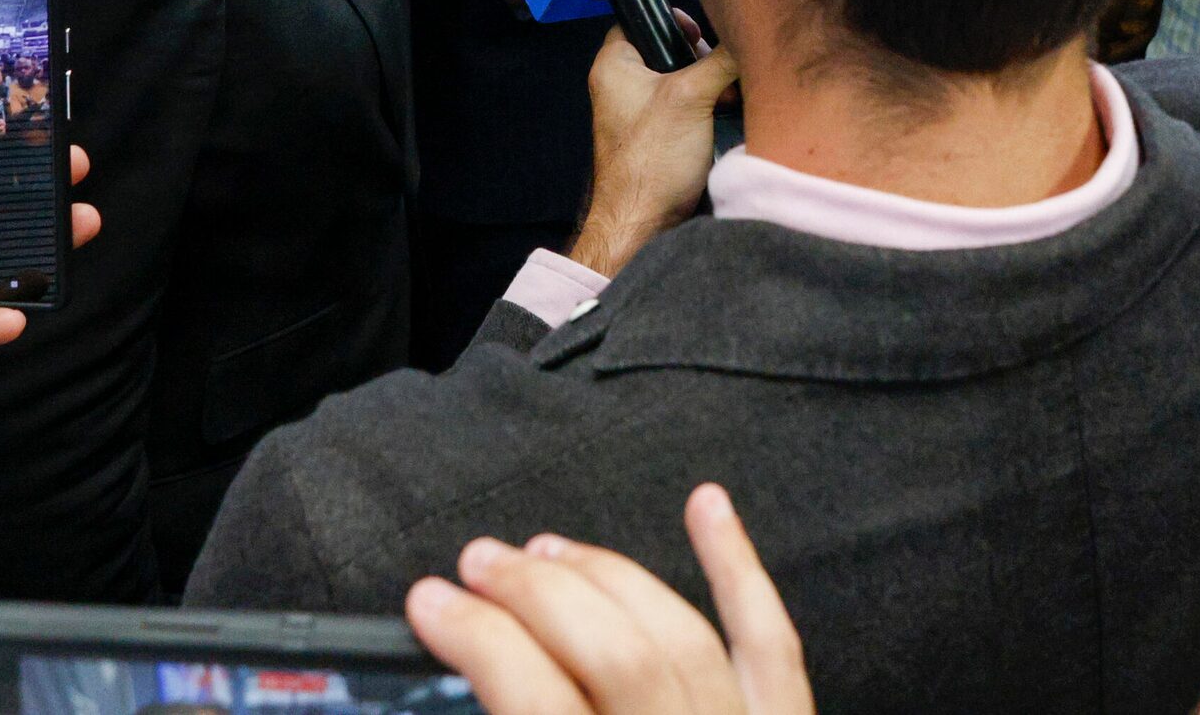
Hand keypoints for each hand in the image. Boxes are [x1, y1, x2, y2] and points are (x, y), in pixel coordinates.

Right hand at [406, 484, 813, 714]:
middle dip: (534, 596)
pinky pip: (770, 641)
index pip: (537, 702)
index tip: (429, 600)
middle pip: (613, 654)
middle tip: (477, 562)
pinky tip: (707, 504)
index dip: (477, 641)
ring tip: (543, 552)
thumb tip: (464, 678)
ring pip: (679, 635)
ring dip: (607, 578)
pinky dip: (737, 567)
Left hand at [570, 20, 739, 277]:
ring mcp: (642, 112)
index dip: (671, 19)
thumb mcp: (691, 97)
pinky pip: (688, 106)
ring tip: (731, 92)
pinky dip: (709, 105)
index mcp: (615, 65)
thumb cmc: (651, 160)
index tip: (699, 30)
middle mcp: (624, 85)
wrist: (644, 224)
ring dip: (711, 83)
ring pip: (683, 78)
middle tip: (720, 67)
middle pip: (668, 49)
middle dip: (702, 56)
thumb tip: (750, 35)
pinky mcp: (661, 136)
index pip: (639, 19)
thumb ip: (721, 59)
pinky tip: (729, 111)